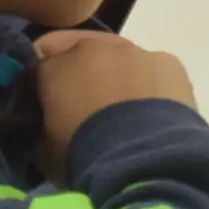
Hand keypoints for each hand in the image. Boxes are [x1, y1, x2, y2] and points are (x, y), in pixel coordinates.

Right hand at [33, 30, 197, 178]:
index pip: (39, 66)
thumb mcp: (43, 151)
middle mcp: (93, 48)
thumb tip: (46, 124)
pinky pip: (152, 69)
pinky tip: (153, 109)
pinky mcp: (169, 62)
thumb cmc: (83, 155)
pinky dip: (149, 84)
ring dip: (116, 75)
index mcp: (55, 66)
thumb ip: (39, 127)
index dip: (42, 87)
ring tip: (123, 109)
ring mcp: (134, 51)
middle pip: (80, 53)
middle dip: (78, 74)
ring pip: (118, 57)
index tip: (46, 106)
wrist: (142, 160)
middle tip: (84, 106)